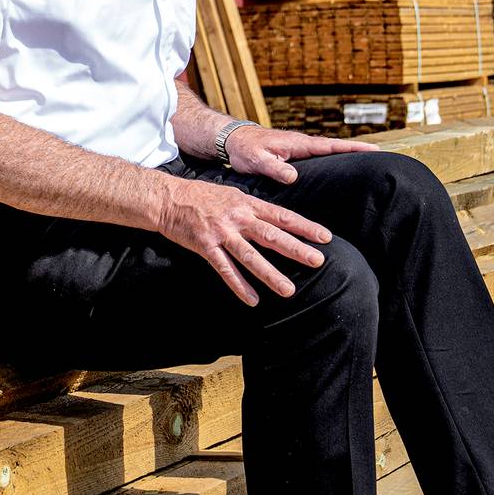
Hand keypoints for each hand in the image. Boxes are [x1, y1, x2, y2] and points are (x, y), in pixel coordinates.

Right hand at [154, 174, 333, 306]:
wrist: (167, 198)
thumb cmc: (201, 196)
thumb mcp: (232, 194)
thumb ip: (253, 207)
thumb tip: (276, 218)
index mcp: (247, 203)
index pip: (282, 216)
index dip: (305, 227)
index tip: (325, 237)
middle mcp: (238, 218)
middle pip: (272, 236)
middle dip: (296, 249)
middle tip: (318, 261)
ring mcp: (222, 233)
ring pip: (250, 256)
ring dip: (270, 274)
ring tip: (289, 290)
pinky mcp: (205, 246)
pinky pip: (225, 269)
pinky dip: (239, 286)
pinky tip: (252, 300)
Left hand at [222, 126, 381, 184]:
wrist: (234, 142)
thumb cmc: (245, 149)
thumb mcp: (257, 159)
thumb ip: (274, 167)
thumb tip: (293, 176)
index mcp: (298, 143)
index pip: (331, 146)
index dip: (352, 149)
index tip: (374, 150)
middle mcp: (303, 145)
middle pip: (336, 149)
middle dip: (358, 152)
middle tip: (383, 158)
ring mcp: (300, 150)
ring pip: (328, 155)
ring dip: (347, 158)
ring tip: (368, 167)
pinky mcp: (295, 157)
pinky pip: (318, 160)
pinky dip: (332, 163)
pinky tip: (339, 174)